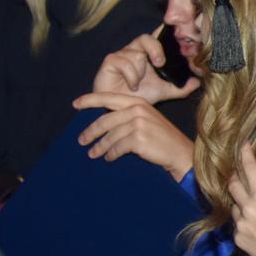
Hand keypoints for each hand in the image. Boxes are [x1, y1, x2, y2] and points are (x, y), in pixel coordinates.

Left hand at [73, 93, 195, 181]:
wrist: (180, 153)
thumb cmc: (162, 139)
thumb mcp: (147, 120)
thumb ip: (128, 117)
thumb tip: (102, 124)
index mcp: (138, 102)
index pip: (108, 98)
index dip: (90, 100)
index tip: (75, 104)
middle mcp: (137, 110)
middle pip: (105, 120)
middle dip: (91, 132)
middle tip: (82, 140)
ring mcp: (138, 124)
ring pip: (110, 136)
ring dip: (100, 147)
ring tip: (93, 154)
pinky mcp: (138, 139)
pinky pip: (117, 148)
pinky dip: (111, 154)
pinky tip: (110, 158)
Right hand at [92, 26, 199, 103]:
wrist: (120, 108)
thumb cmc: (139, 96)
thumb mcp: (164, 91)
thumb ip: (181, 87)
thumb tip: (198, 82)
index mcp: (149, 54)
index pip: (157, 37)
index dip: (164, 30)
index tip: (174, 31)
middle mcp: (136, 51)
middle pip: (146, 38)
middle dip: (155, 49)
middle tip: (160, 63)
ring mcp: (122, 54)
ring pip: (136, 54)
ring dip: (140, 72)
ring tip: (138, 84)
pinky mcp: (110, 60)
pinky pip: (124, 63)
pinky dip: (131, 77)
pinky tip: (131, 86)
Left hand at [227, 143, 255, 255]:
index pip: (250, 170)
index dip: (245, 155)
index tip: (243, 146)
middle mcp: (247, 208)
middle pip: (233, 186)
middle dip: (235, 178)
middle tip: (238, 177)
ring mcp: (240, 224)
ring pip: (234, 208)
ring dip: (241, 206)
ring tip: (253, 212)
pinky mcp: (238, 238)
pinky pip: (237, 225)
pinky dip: (244, 224)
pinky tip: (255, 230)